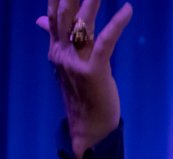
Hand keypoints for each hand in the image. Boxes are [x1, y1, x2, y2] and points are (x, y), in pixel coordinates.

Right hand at [37, 0, 132, 158]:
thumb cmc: (84, 95)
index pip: (53, 14)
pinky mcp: (94, 70)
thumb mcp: (67, 64)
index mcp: (55, 50)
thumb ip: (57, 40)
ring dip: (92, 1)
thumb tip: (41, 19)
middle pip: (64, 14)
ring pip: (82, 23)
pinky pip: (106, 41)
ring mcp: (76, 61)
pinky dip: (117, 23)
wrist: (89, 127)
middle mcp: (62, 52)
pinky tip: (127, 10)